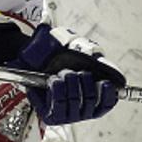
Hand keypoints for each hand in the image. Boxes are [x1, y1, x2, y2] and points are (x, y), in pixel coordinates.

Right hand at [9, 26, 125, 124]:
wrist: (61, 66)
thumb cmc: (47, 63)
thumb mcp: (35, 56)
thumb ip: (35, 48)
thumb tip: (42, 25)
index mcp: (48, 111)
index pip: (56, 105)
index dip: (57, 91)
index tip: (55, 77)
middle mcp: (66, 115)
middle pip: (74, 101)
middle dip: (71, 82)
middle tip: (67, 71)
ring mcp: (83, 112)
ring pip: (88, 100)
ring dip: (85, 83)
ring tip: (80, 73)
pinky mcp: (98, 107)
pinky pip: (105, 104)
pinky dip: (106, 94)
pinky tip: (104, 83)